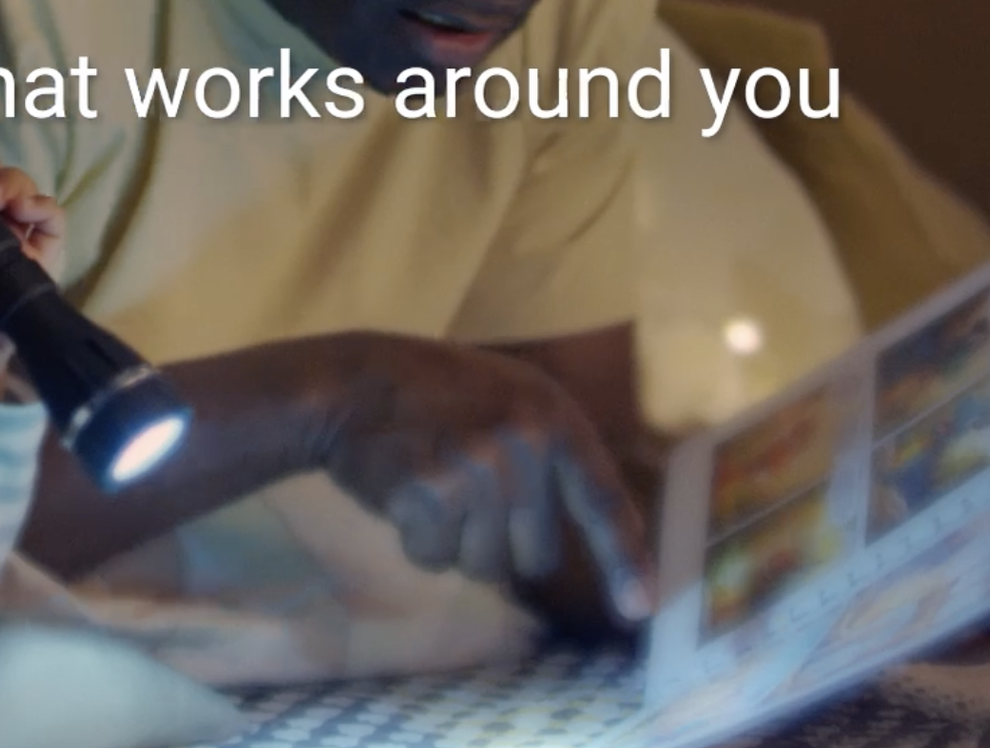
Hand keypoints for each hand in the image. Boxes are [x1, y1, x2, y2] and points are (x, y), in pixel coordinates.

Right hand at [315, 333, 656, 629]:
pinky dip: (415, 540)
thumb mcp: (510, 401)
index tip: (637, 608)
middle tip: (464, 496)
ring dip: (454, 545)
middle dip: (500, 545)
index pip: (602, 501)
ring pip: (483, 565)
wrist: (352, 381)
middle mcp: (525, 443)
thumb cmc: (433, 397)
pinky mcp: (430, 492)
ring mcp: (478, 468)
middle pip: (537, 557)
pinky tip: (403, 494)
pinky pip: (434, 557)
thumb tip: (569, 546)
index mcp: (554, 417)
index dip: (624, 561)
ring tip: (430, 488)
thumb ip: (549, 457)